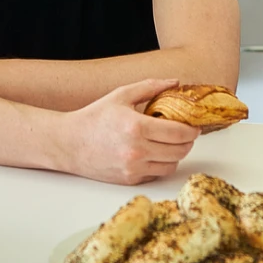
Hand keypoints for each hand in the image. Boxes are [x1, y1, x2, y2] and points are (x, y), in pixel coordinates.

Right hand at [58, 78, 199, 184]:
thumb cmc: (94, 118)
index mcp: (137, 127)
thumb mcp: (121, 95)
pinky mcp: (129, 180)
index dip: (191, 129)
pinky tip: (154, 153)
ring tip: (170, 143)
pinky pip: (156, 174)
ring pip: (171, 166)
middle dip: (187, 142)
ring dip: (175, 155)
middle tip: (186, 133)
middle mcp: (136, 151)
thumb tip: (176, 82)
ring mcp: (133, 168)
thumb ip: (151, 87)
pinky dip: (160, 165)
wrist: (68, 144)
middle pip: (180, 151)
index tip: (194, 125)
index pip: (178, 133)